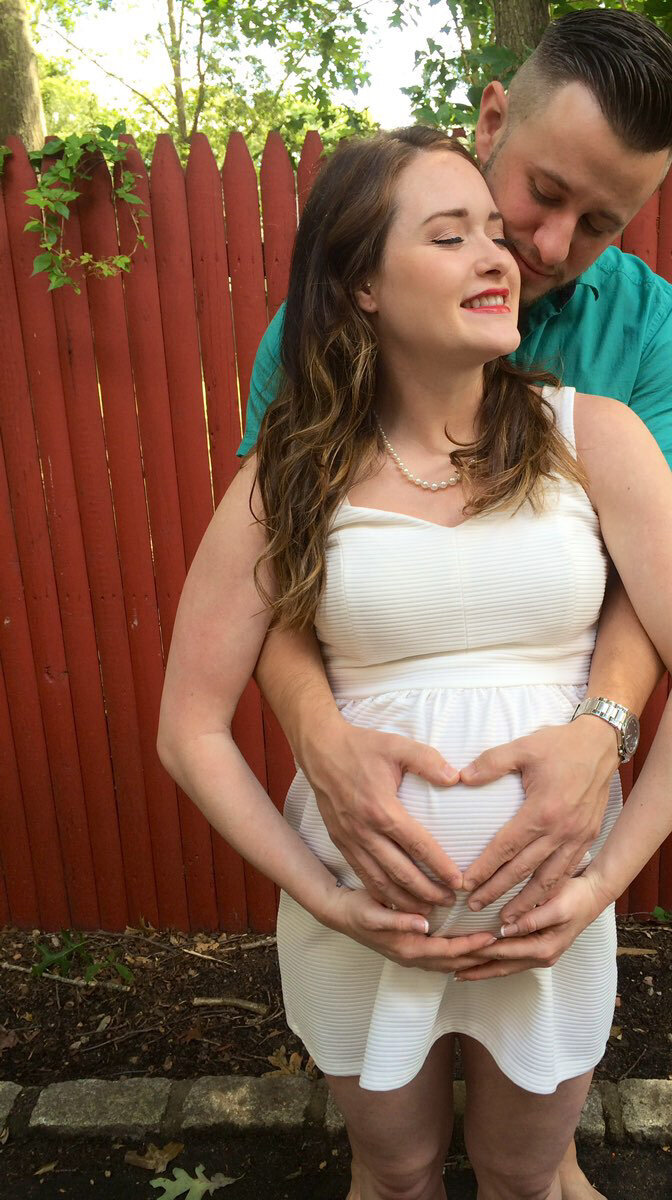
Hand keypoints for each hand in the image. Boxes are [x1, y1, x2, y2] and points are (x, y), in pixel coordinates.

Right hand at [298, 715, 462, 912]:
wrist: (320, 749)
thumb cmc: (361, 747)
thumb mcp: (397, 745)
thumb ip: (428, 761)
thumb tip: (455, 777)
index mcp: (383, 809)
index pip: (418, 846)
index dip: (440, 867)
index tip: (459, 882)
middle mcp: (365, 831)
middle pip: (401, 873)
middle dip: (427, 892)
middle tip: (450, 903)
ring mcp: (350, 840)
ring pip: (379, 881)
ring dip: (404, 900)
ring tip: (427, 911)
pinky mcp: (340, 842)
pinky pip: (362, 875)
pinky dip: (380, 893)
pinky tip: (395, 900)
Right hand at [326, 885, 498, 972]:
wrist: (340, 914)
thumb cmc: (357, 910)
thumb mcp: (374, 913)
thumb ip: (398, 920)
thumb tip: (424, 924)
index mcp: (408, 949)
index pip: (448, 951)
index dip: (470, 946)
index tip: (491, 937)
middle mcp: (413, 957)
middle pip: (454, 963)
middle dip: (478, 958)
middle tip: (503, 949)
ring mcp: (412, 956)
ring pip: (449, 963)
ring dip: (471, 959)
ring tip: (492, 951)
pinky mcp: (411, 950)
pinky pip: (441, 958)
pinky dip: (458, 956)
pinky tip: (468, 950)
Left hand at [454, 873, 609, 980]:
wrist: (593, 895)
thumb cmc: (575, 897)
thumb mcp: (556, 906)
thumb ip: (531, 919)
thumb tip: (506, 929)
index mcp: (543, 948)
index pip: (502, 952)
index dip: (478, 951)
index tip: (455, 951)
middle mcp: (541, 957)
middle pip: (500, 966)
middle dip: (474, 968)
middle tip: (446, 968)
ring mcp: (540, 956)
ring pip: (504, 967)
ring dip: (481, 970)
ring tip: (457, 971)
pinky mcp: (538, 949)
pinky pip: (511, 961)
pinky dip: (493, 964)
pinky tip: (479, 963)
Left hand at [460, 717, 618, 917]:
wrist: (601, 744)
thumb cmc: (560, 745)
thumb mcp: (522, 747)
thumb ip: (491, 763)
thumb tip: (462, 777)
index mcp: (541, 811)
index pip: (506, 848)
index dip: (484, 869)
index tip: (465, 884)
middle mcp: (561, 831)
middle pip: (523, 871)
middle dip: (497, 892)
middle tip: (474, 908)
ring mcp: (577, 838)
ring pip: (549, 880)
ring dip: (526, 902)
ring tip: (506, 919)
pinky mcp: (588, 838)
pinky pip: (567, 872)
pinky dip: (552, 891)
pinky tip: (539, 902)